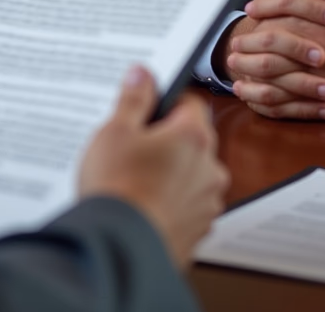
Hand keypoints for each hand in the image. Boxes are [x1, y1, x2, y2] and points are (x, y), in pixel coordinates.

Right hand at [79, 66, 228, 267]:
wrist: (117, 250)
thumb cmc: (117, 190)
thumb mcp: (115, 131)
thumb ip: (134, 99)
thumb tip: (143, 74)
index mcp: (193, 136)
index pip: (191, 101)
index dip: (168, 100)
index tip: (147, 106)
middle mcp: (209, 168)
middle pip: (192, 138)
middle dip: (167, 138)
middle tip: (133, 144)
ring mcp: (206, 203)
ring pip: (191, 173)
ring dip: (172, 171)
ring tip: (134, 178)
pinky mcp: (198, 231)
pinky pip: (187, 204)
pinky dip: (171, 201)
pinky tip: (142, 203)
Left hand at [228, 0, 324, 118]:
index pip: (288, 7)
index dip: (265, 6)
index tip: (250, 9)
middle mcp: (322, 49)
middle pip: (276, 42)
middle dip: (250, 42)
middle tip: (235, 44)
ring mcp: (322, 77)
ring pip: (278, 75)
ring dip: (252, 71)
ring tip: (235, 68)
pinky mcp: (324, 100)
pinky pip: (288, 103)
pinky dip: (266, 99)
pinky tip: (252, 94)